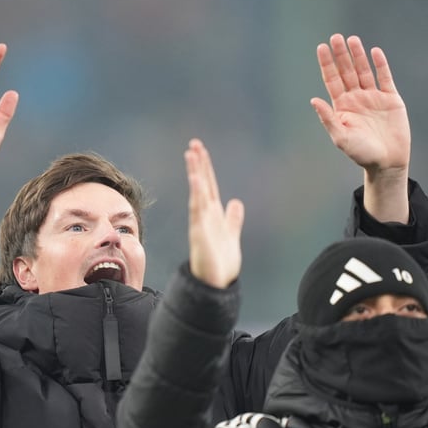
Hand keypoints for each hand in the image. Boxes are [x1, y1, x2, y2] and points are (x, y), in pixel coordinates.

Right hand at [186, 139, 244, 288]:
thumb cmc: (221, 263)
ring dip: (195, 173)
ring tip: (191, 153)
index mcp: (213, 214)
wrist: (216, 284)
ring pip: (197, 192)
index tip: (200, 150)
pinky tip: (196, 179)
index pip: (209, 185)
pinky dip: (196, 193)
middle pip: (202, 184)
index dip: (205, 168)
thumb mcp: (231, 236)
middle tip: (194, 143)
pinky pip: (197, 209)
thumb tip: (236, 202)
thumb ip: (233, 219)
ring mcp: (201, 222)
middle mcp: (205, 215)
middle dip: (198, 164)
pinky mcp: (200, 232)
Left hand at [311, 34, 409, 176]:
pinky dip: (380, 65)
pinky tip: (374, 52)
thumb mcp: (341, 137)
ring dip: (358, 56)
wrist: (386, 161)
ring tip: (352, 39)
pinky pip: (384, 78)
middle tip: (335, 37)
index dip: (327, 64)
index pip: (332, 80)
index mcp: (342, 106)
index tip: (321, 48)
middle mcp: (356, 98)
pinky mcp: (390, 99)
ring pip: (364, 71)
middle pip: (347, 72)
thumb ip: (328, 118)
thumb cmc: (361, 153)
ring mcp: (373, 97)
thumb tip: (313, 100)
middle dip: (341, 55)